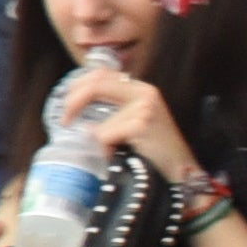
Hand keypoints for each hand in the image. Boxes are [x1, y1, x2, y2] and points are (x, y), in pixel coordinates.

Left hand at [61, 71, 197, 183]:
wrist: (182, 173)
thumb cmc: (157, 152)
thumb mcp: (138, 122)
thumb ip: (116, 110)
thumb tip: (80, 113)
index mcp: (142, 89)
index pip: (102, 73)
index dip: (79, 84)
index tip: (67, 101)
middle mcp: (145, 93)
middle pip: (96, 85)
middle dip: (73, 102)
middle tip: (65, 120)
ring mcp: (144, 108)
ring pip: (101, 123)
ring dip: (101, 143)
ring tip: (116, 153)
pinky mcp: (141, 125)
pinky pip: (106, 137)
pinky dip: (107, 151)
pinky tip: (122, 157)